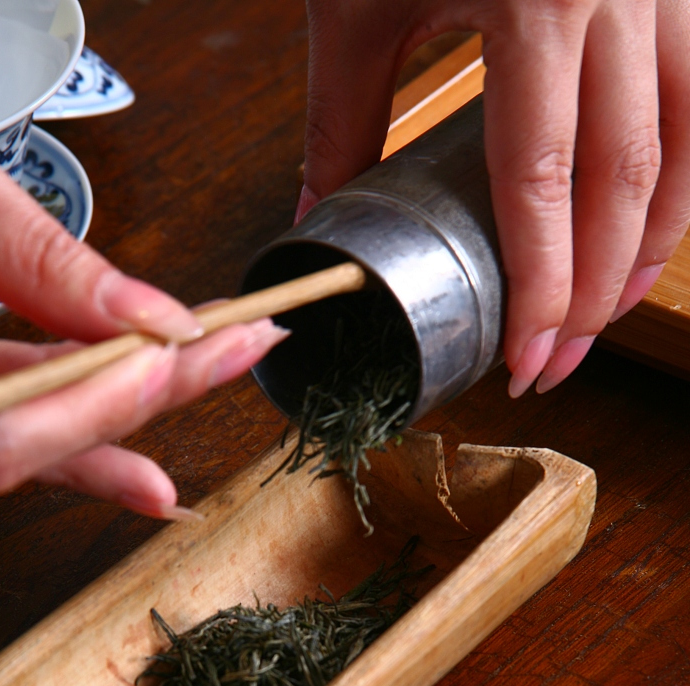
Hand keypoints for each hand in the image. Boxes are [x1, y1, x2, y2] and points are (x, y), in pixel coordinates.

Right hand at [0, 76, 284, 516]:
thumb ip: (40, 261)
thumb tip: (150, 318)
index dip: (95, 410)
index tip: (172, 355)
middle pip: (32, 446)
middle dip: (143, 405)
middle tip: (234, 353)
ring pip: (37, 431)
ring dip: (131, 399)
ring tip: (215, 356)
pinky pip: (21, 403)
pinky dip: (90, 384)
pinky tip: (152, 367)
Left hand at [299, 0, 689, 395]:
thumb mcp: (362, 0)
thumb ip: (343, 115)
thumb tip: (320, 214)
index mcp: (534, 1)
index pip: (543, 183)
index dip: (539, 287)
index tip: (524, 358)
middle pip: (625, 181)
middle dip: (593, 292)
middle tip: (556, 362)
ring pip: (687, 145)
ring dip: (653, 245)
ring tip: (607, 312)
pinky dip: (683, 174)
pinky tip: (651, 223)